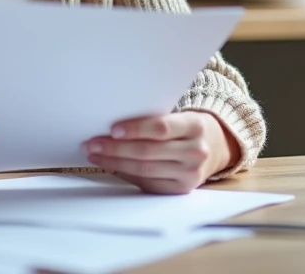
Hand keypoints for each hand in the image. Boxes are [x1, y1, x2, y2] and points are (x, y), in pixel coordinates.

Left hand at [83, 111, 235, 193]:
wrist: (211, 147)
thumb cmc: (184, 128)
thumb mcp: (178, 116)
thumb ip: (153, 120)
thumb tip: (112, 127)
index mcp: (195, 126)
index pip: (160, 128)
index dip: (135, 129)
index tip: (112, 129)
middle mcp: (196, 152)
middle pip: (148, 152)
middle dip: (115, 148)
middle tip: (93, 143)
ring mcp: (189, 174)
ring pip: (144, 169)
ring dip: (115, 162)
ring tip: (95, 154)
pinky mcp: (180, 189)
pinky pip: (147, 183)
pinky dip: (126, 174)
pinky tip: (111, 166)